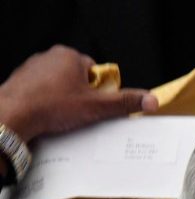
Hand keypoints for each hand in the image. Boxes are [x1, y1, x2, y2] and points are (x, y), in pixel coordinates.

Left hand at [0, 45, 157, 143]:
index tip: (95, 104)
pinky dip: (47, 103)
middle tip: (80, 112)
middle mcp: (50, 57)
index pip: (96, 72)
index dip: (99, 91)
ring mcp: (33, 68)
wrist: (13, 115)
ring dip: (64, 100)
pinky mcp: (21, 81)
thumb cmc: (51, 106)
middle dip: (81, 96)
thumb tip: (150, 100)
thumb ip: (125, 103)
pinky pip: (42, 92)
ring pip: (59, 85)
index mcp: (70, 56)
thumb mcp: (96, 106)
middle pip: (78, 78)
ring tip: (62, 115)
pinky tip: (47, 115)